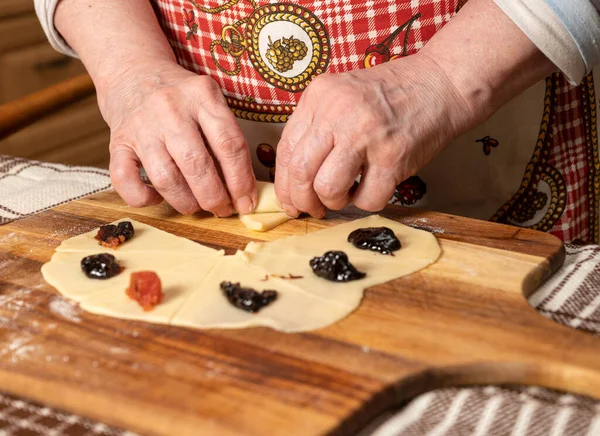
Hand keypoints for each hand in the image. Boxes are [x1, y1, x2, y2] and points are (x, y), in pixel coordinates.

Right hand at [100, 59, 256, 215]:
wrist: (132, 70)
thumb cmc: (180, 95)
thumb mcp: (209, 100)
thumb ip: (225, 136)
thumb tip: (244, 189)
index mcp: (202, 96)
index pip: (229, 145)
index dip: (241, 181)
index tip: (247, 202)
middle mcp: (171, 109)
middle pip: (197, 165)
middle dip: (214, 197)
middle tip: (222, 209)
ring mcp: (141, 126)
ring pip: (165, 177)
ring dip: (185, 202)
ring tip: (196, 207)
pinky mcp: (117, 141)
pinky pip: (125, 180)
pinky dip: (142, 197)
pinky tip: (157, 197)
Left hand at [274, 53, 477, 217]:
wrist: (440, 83)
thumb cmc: (391, 94)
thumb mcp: (341, 95)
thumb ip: (317, 126)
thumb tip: (295, 174)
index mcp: (319, 96)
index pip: (286, 149)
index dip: (284, 183)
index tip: (290, 199)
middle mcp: (338, 112)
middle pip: (300, 171)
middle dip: (302, 200)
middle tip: (312, 208)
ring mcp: (366, 134)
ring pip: (327, 188)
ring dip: (333, 202)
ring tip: (346, 195)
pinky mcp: (393, 156)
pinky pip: (366, 199)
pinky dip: (365, 203)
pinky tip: (370, 189)